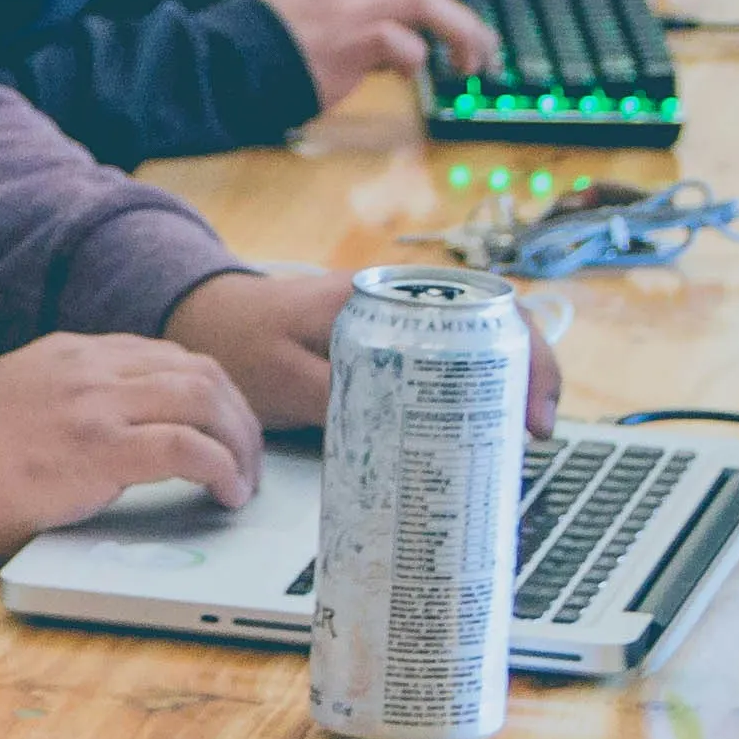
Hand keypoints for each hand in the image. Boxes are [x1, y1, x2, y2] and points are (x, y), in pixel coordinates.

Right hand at [0, 333, 263, 563]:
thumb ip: (62, 402)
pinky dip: (221, 469)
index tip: (222, 427)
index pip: (166, 355)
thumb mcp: (11, 401)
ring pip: (205, 400)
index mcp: (70, 354)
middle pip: (200, 370)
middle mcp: (90, 367)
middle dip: (238, 416)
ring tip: (243, 482)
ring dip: (239, 443)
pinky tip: (225, 494)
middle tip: (247, 459)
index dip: (210, 393)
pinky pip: (189, 448)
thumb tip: (101, 435)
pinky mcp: (97, 450)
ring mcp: (95, 404)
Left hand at [167, 264, 561, 436]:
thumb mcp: (281, 377)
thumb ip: (334, 399)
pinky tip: (474, 431)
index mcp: (385, 298)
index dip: (525, 358)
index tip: (531, 412)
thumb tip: (394, 430)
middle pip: (495, 326)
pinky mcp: (387, 346)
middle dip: (528, 377)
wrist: (205, 318)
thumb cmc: (240, 338)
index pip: (484, 310)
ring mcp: (398, 323)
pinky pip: (446, 363)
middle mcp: (401, 303)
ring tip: (513, 440)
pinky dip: (471, 394)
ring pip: (477, 347)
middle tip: (533, 435)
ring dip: (503, 388)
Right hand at [254, 0, 495, 107]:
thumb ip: (352, 30)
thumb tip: (395, 53)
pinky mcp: (348, 43)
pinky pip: (402, 45)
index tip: (458, 34)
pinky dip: (414, 59)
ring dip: (456, 36)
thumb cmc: (258, 53)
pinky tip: (407, 74)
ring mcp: (349, 12)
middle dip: (464, 22)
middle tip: (484, 53)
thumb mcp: (309, 25)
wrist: (220, 60)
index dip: (439, 11)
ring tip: (468, 65)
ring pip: (423, 5)